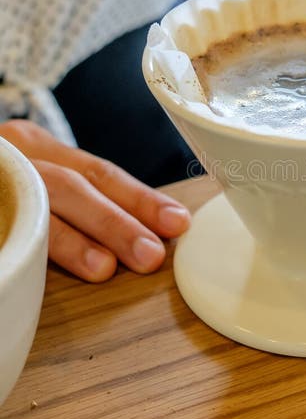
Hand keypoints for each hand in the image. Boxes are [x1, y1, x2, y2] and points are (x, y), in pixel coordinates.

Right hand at [0, 120, 190, 282]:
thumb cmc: (6, 184)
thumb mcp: (39, 178)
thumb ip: (80, 200)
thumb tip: (147, 233)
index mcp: (37, 146)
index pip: (97, 171)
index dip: (139, 198)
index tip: (176, 222)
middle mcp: (13, 155)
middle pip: (70, 185)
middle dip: (115, 220)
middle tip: (150, 254)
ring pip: (33, 204)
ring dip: (72, 239)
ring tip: (105, 269)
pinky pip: (4, 229)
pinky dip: (24, 249)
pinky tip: (37, 272)